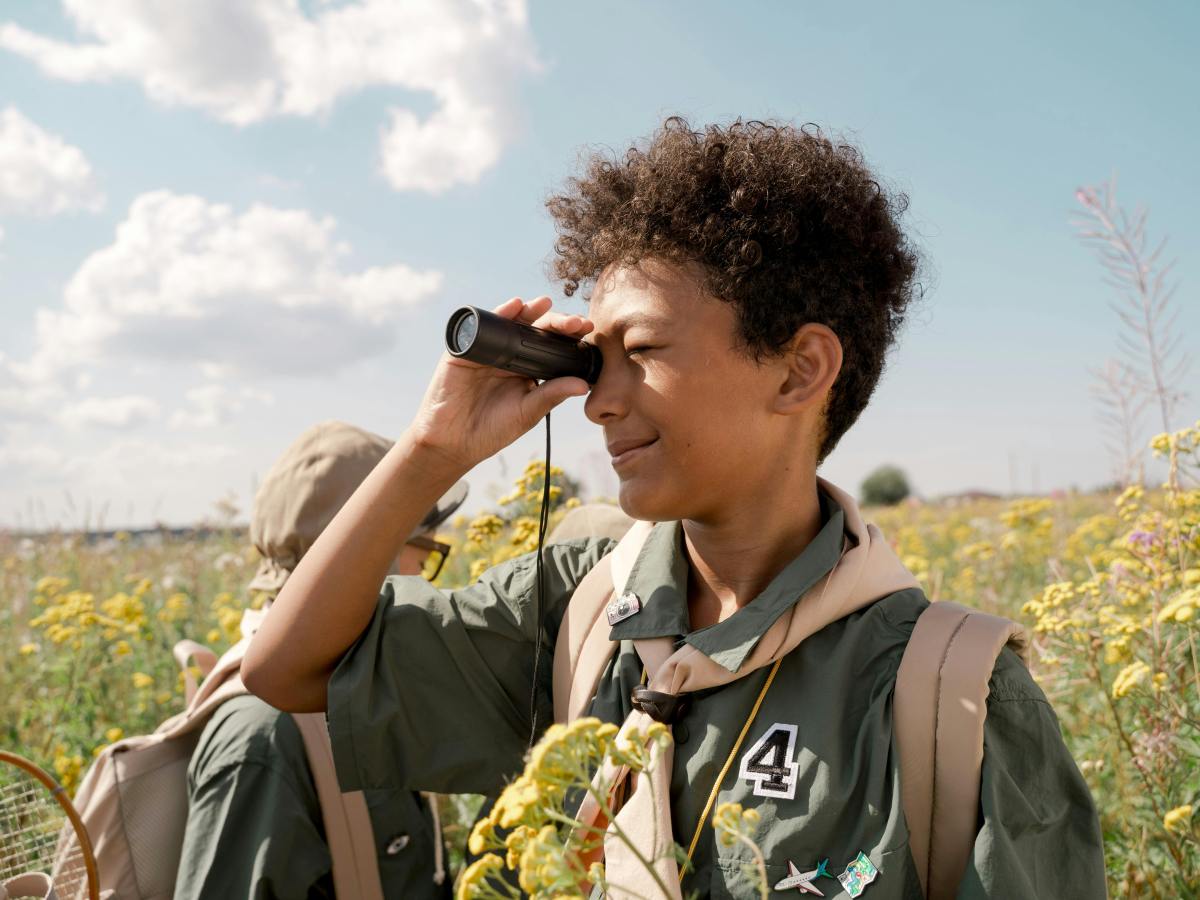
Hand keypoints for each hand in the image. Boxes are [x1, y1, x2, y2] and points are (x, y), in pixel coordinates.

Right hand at [409, 296, 593, 470]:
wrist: (455, 441)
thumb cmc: (493, 429)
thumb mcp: (528, 412)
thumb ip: (552, 394)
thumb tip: (584, 385)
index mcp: (528, 369)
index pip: (552, 346)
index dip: (569, 336)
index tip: (588, 330)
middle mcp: (510, 355)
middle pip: (536, 329)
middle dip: (556, 321)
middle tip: (575, 322)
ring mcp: (488, 349)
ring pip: (512, 322)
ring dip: (529, 310)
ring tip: (546, 303)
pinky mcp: (467, 347)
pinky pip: (483, 325)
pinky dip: (499, 313)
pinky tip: (514, 307)